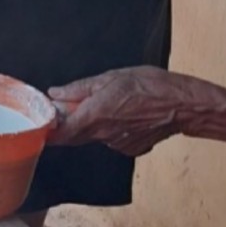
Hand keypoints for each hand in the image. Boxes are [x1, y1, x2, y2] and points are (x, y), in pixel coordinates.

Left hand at [46, 67, 225, 155]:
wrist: (184, 105)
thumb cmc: (150, 87)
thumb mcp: (110, 78)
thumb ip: (79, 89)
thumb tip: (55, 93)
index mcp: (94, 116)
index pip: (59, 134)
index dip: (47, 129)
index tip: (41, 119)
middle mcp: (103, 135)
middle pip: (73, 136)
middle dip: (66, 124)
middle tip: (67, 107)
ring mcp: (117, 144)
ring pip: (93, 136)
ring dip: (90, 123)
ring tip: (105, 103)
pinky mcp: (130, 148)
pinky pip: (110, 139)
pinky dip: (109, 128)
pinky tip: (122, 114)